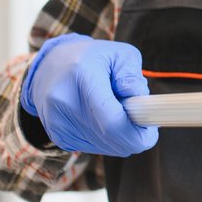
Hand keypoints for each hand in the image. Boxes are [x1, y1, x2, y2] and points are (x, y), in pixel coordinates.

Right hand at [20, 34, 158, 156]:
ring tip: (115, 110)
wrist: (50, 66)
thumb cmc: (91, 58)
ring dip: (119, 136)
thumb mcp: (119, 54)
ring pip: (104, 147)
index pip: (113, 122)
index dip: (137, 133)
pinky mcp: (58, 135)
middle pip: (110, 139)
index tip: (151, 128)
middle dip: (133, 135)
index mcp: (83, 78)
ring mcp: (58, 122)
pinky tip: (101, 117)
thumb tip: (141, 103)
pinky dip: (105, 137)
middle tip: (139, 117)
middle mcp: (65, 103)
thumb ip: (132, 77)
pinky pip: (93, 147)